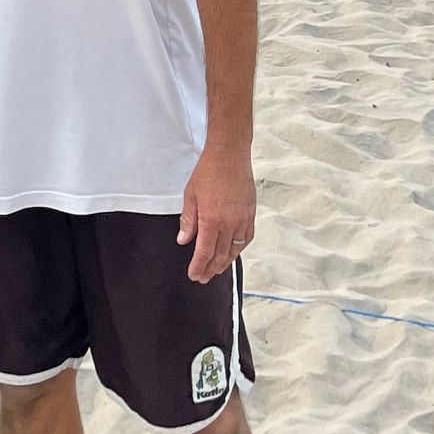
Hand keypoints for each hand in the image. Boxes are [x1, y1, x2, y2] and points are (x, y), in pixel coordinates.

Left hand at [177, 146, 255, 283]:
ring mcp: (242, 220)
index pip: (204, 252)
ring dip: (225, 263)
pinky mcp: (250, 215)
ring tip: (216, 270)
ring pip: (234, 250)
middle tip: (203, 278)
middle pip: (220, 255)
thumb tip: (183, 240)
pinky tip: (233, 253)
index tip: (194, 275)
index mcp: (211, 219)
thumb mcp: (190, 195)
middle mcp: (229, 223)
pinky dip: (239, 249)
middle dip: (210, 269)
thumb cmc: (208, 171)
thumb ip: (188, 221)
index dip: (199, 266)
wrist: (230, 155)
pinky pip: (246, 239)